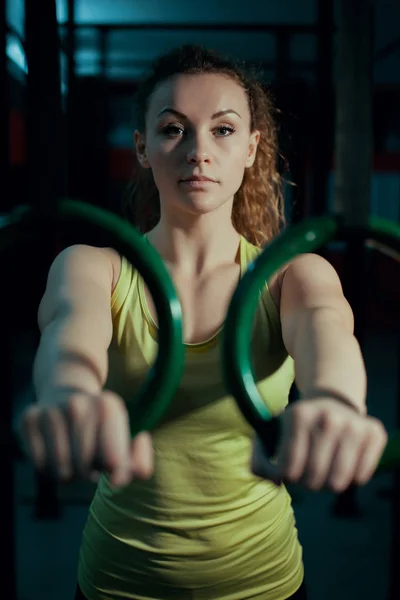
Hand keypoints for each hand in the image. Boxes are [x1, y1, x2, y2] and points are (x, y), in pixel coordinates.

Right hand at [19, 389, 153, 486]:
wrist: (66, 393)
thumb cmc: (101, 429)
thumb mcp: (126, 440)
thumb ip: (139, 464)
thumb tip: (131, 470)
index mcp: (109, 406)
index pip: (113, 461)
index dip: (114, 473)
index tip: (113, 470)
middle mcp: (79, 403)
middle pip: (85, 469)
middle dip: (89, 474)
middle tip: (90, 461)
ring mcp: (52, 409)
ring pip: (62, 471)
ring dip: (68, 474)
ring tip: (72, 457)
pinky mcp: (29, 418)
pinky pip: (39, 465)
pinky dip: (47, 469)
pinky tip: (53, 452)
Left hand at [251, 398, 387, 492]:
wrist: (332, 400)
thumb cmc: (300, 425)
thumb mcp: (275, 431)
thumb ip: (260, 460)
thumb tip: (274, 481)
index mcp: (299, 415)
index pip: (288, 471)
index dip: (287, 478)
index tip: (290, 470)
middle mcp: (327, 418)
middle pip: (312, 479)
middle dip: (308, 484)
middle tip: (310, 473)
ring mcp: (353, 424)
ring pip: (337, 482)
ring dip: (329, 484)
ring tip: (327, 472)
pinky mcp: (374, 432)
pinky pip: (361, 477)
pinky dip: (352, 479)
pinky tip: (347, 465)